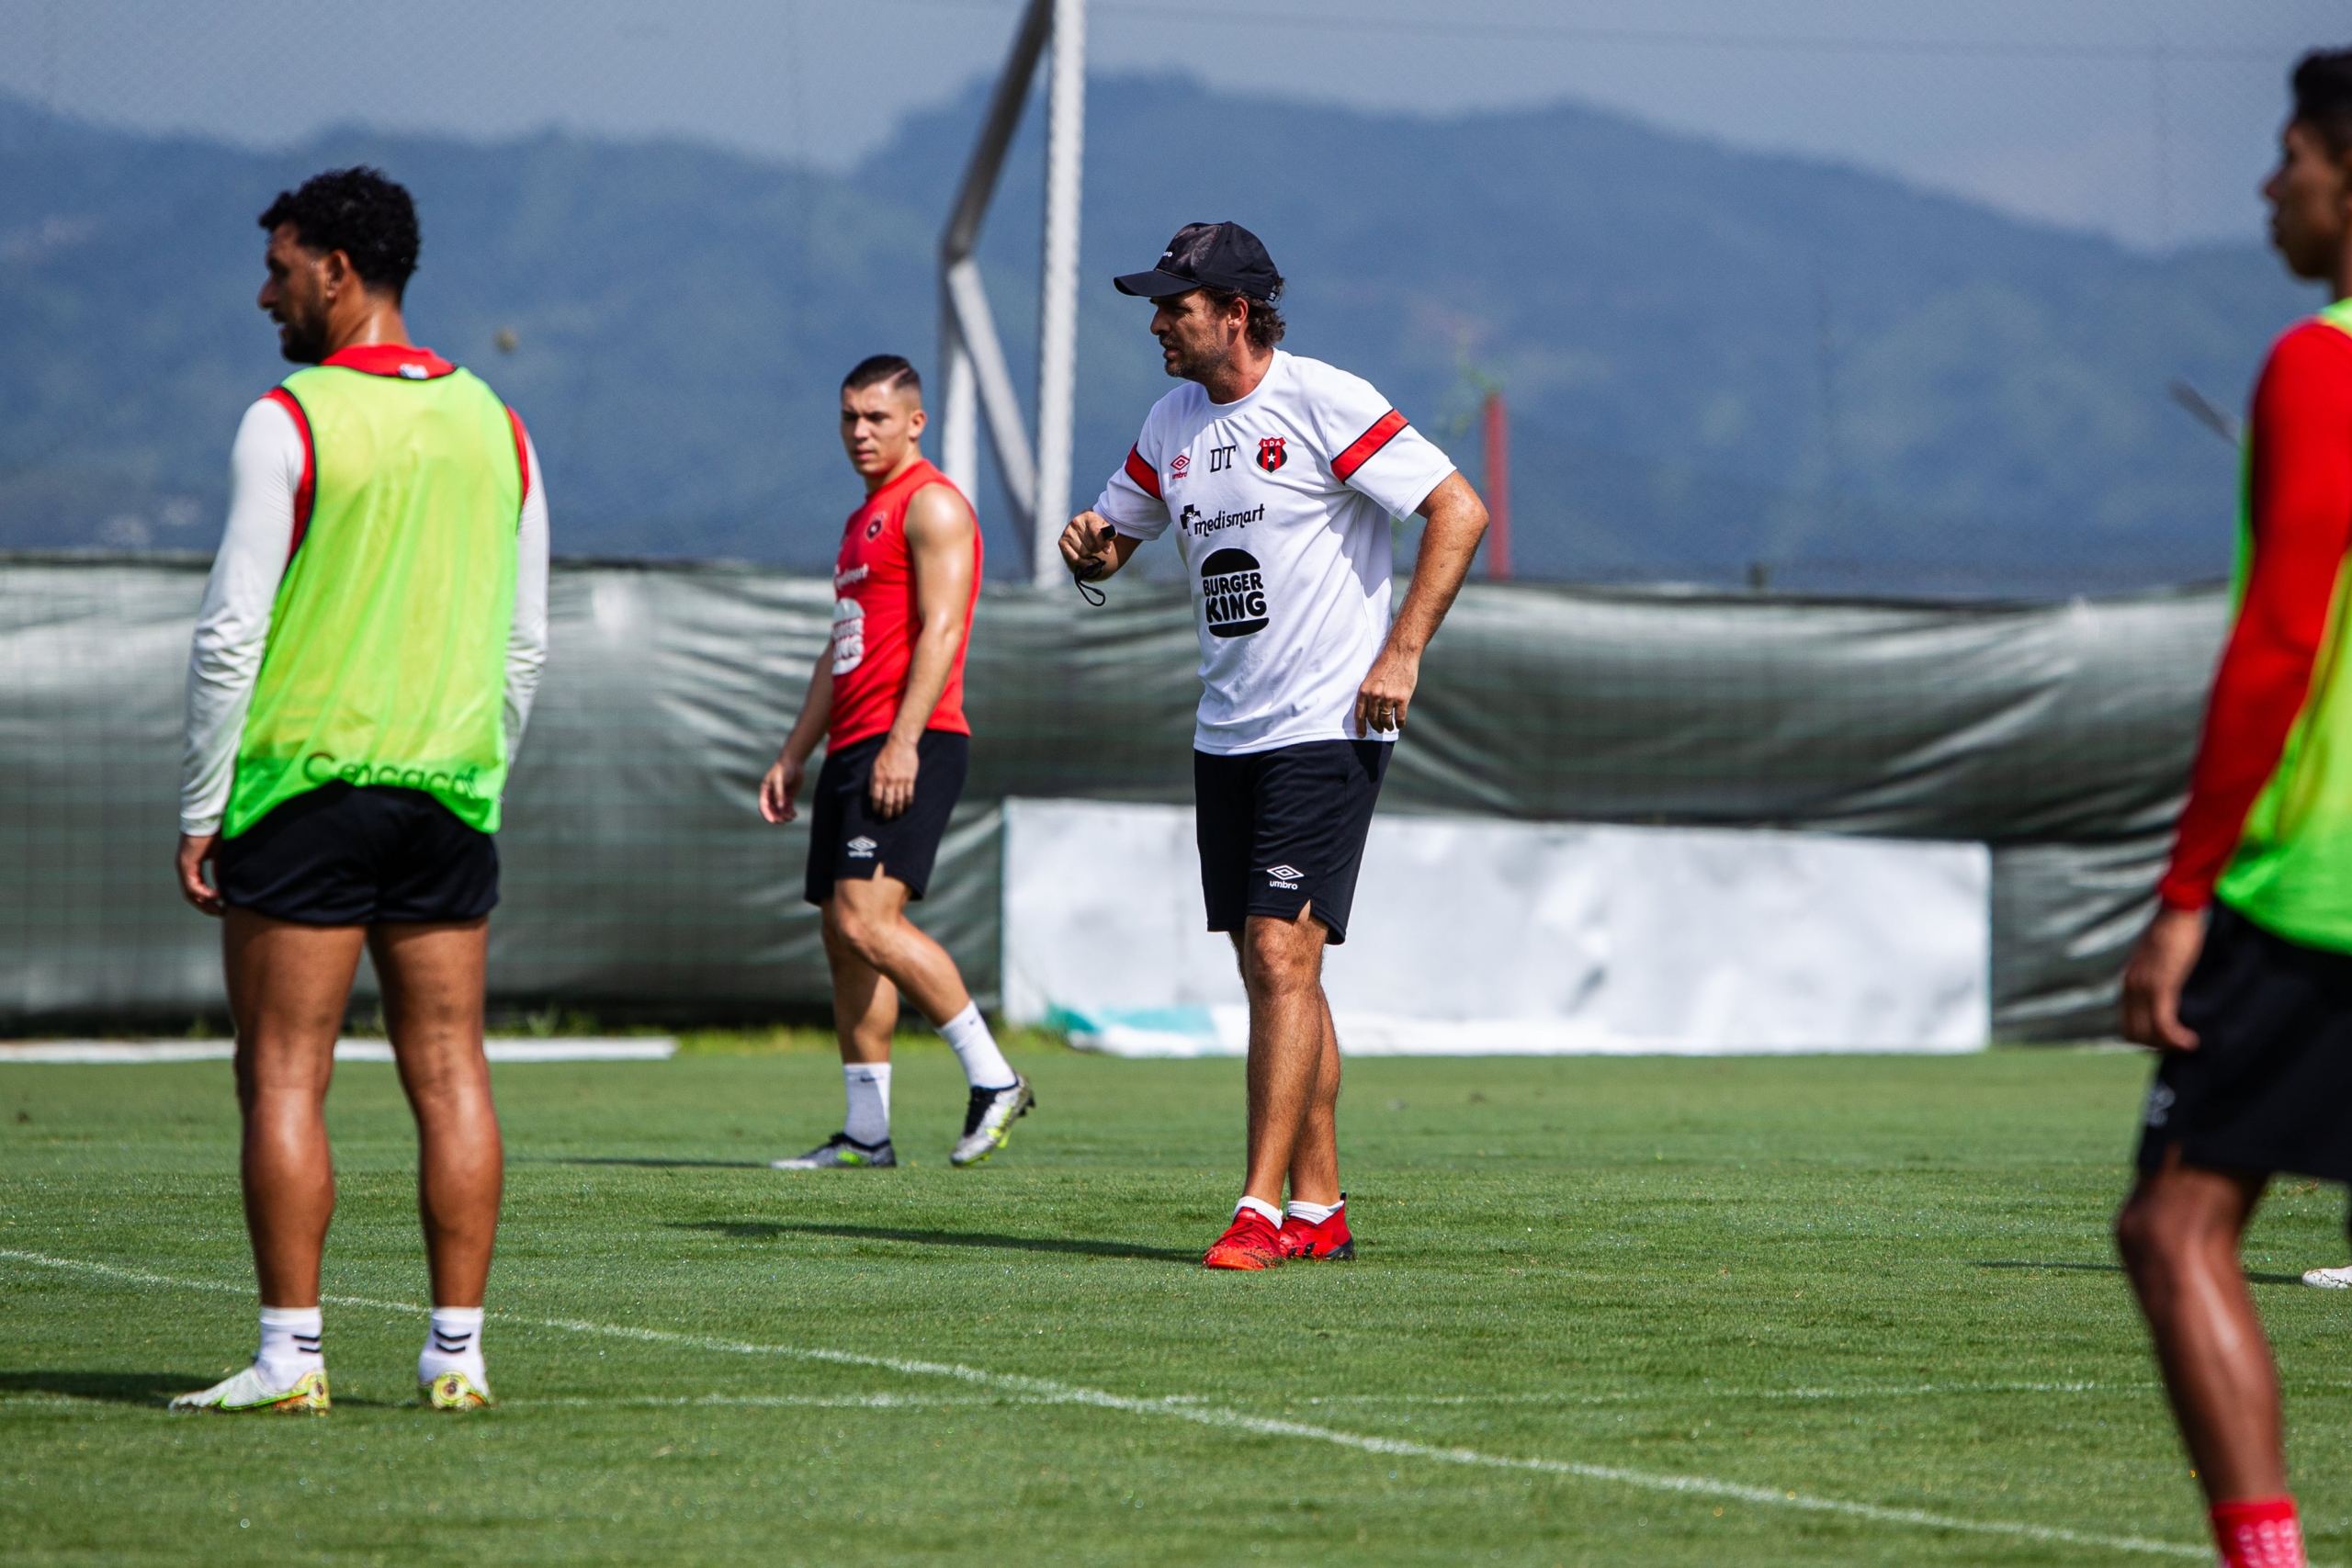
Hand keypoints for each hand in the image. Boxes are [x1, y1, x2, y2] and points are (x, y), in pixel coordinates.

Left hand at [177, 832, 223, 916]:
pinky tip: (219, 896)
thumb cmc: (217, 831)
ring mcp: (184, 867)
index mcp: (192, 865)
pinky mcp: (186, 864)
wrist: (209, 816)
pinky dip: (205, 893)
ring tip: (221, 909)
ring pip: (191, 894)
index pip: (198, 888)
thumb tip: (225, 886)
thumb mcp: (221, 856)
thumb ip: (220, 870)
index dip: (210, 900)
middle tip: (222, 914)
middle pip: (193, 895)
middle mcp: (185, 868)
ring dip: (206, 904)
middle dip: (207, 907)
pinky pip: (193, 886)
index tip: (225, 906)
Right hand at [760, 752, 806, 823]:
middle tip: (784, 821)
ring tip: (791, 817)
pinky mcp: (788, 797)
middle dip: (777, 817)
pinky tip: (795, 814)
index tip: (773, 821)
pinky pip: (788, 808)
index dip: (767, 814)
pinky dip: (790, 812)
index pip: (763, 806)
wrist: (794, 761)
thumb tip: (780, 807)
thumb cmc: (784, 769)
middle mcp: (771, 796)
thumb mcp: (780, 780)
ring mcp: (780, 797)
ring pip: (780, 811)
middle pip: (772, 810)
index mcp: (765, 791)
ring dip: (785, 816)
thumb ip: (779, 794)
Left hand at [867, 734, 919, 820]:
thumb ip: (873, 782)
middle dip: (887, 812)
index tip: (877, 813)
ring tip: (897, 815)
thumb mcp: (875, 767)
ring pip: (900, 800)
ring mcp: (901, 780)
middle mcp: (889, 781)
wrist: (900, 744)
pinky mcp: (910, 779)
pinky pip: (909, 794)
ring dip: (898, 810)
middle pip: (888, 801)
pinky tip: (907, 806)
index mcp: (879, 778)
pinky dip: (908, 802)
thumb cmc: (886, 755)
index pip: (877, 797)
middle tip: (887, 818)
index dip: (877, 807)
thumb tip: (872, 795)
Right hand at [1058, 511, 1119, 580]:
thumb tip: (1107, 549)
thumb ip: (1109, 535)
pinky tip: (1086, 561)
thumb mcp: (1105, 527)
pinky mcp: (1062, 541)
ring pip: (1084, 553)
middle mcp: (1076, 522)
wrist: (1083, 524)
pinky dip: (1081, 562)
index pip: (1096, 531)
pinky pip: (1074, 557)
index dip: (1102, 542)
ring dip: (1089, 553)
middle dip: (1096, 548)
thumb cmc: (1096, 527)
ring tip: (1089, 547)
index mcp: (1088, 516)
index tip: (1107, 551)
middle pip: (1091, 545)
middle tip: (1096, 545)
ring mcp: (1068, 532)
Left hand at [1354, 646, 1419, 736]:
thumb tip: (1370, 710)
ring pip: (1386, 720)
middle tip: (1379, 730)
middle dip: (1376, 727)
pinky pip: (1399, 717)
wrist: (1401, 653)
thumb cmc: (1386, 664)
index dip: (1360, 727)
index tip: (1361, 735)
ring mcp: (1389, 698)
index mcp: (1364, 690)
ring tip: (1389, 727)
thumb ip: (1370, 693)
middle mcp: (1375, 695)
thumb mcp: (1371, 678)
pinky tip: (1400, 724)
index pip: (1359, 714)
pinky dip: (1400, 723)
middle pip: (1373, 719)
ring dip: (1388, 727)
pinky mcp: (1402, 698)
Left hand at [2120, 904, 2206, 1050]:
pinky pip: (2163, 1023)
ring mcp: (2143, 987)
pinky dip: (2176, 1038)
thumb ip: (2161, 979)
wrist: (2179, 912)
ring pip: (2148, 1033)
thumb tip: (2174, 998)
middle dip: (2157, 1046)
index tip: (2169, 1041)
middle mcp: (2130, 987)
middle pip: (2133, 1033)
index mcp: (2130, 982)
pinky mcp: (2160, 986)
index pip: (2127, 1023)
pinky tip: (2192, 1041)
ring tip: (2189, 1045)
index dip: (2146, 1039)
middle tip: (2181, 1046)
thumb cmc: (2177, 933)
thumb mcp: (2162, 962)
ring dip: (2169, 1045)